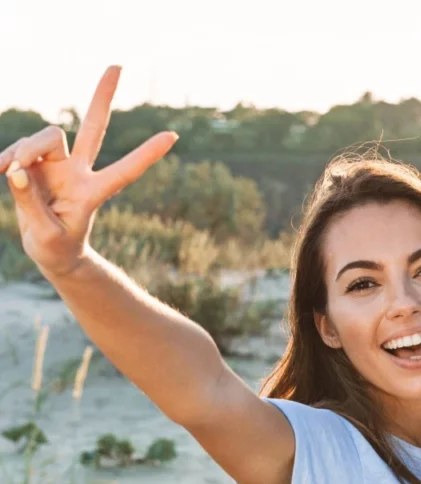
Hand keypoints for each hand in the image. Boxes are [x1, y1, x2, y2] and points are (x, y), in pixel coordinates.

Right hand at [1, 66, 177, 277]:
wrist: (50, 251)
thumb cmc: (56, 248)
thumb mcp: (45, 235)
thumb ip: (30, 201)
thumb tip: (18, 170)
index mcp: (94, 192)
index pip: (124, 171)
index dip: (146, 155)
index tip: (173, 136)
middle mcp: (80, 172)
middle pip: (93, 127)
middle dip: (102, 96)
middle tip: (118, 64)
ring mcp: (59, 165)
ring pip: (47, 137)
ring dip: (26, 149)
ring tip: (10, 171)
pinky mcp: (38, 164)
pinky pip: (21, 148)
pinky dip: (7, 157)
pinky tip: (0, 170)